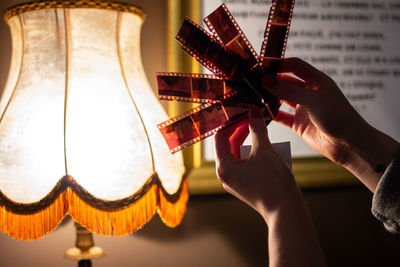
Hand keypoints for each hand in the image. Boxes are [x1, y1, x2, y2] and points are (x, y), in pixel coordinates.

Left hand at [214, 106, 325, 266]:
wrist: (287, 211)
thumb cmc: (274, 185)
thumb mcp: (265, 152)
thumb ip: (257, 129)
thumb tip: (253, 112)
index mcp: (223, 167)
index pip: (220, 137)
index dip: (230, 122)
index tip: (241, 111)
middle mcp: (226, 175)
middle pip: (229, 145)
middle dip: (241, 130)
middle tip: (252, 116)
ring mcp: (235, 181)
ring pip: (238, 154)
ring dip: (249, 141)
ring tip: (261, 129)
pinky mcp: (246, 184)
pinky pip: (246, 163)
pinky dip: (254, 152)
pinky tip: (267, 146)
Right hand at [264, 57, 399, 190]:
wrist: (349, 144)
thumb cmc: (339, 117)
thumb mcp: (313, 99)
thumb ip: (288, 90)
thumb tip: (266, 80)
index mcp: (316, 81)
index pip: (294, 65)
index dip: (279, 63)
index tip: (262, 65)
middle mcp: (309, 92)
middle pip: (285, 81)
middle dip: (270, 80)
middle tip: (253, 80)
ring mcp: (303, 108)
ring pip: (281, 99)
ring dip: (269, 97)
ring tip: (253, 94)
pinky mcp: (298, 124)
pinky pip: (281, 117)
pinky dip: (271, 114)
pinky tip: (260, 112)